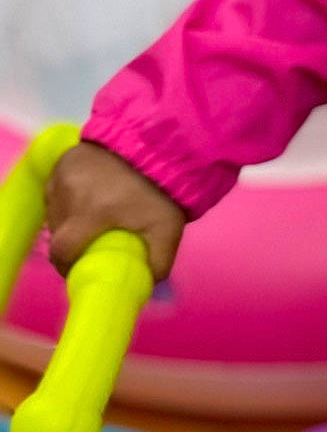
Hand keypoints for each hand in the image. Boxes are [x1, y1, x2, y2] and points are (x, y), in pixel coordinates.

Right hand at [46, 142, 185, 283]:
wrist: (158, 146)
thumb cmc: (161, 192)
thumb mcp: (167, 230)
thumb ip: (158, 263)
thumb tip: (145, 285)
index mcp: (92, 212)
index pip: (62, 252)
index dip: (67, 266)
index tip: (80, 269)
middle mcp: (70, 193)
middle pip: (57, 232)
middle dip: (71, 244)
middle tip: (92, 246)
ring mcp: (62, 174)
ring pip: (54, 212)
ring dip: (68, 222)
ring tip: (92, 223)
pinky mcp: (61, 162)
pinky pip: (55, 192)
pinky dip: (66, 202)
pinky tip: (87, 201)